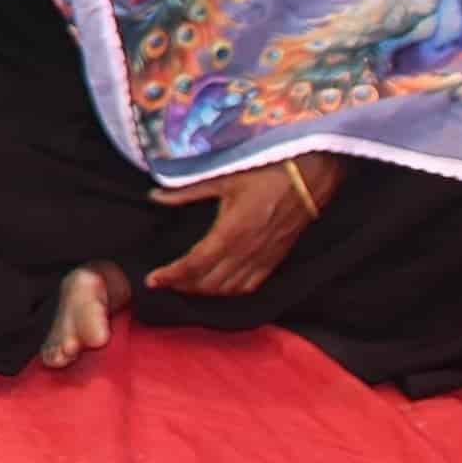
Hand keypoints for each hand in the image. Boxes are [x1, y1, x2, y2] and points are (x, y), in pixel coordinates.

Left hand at [146, 155, 337, 296]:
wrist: (308, 175)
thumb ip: (186, 192)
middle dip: (182, 285)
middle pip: (209, 282)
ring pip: (229, 288)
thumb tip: (155, 195)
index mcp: (230, 232)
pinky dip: (230, 291)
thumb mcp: (220, 178)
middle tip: (163, 282)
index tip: (152, 280)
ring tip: (184, 285)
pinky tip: (218, 287)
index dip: (172, 275)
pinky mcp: (276, 259)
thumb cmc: (263, 171)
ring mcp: (264, 258)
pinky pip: (251, 285)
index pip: (195, 264)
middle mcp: (247, 251)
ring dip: (204, 291)